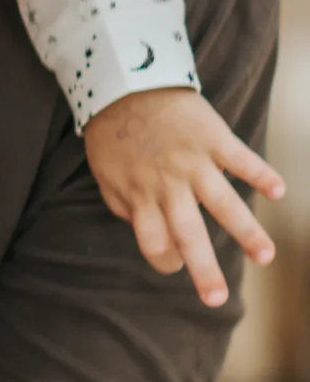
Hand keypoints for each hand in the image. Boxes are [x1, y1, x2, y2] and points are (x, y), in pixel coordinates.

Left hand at [83, 86, 282, 306]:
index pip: (153, 240)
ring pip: (222, 204)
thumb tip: (137, 226)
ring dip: (246, 232)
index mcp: (138, 195)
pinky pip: (240, 159)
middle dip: (202, 269)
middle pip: (187, 234)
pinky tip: (278, 191)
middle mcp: (166, 184)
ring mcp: (192, 162)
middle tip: (218, 300)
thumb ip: (120, 201)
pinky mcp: (212, 137)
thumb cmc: (113, 131)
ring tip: (265, 257)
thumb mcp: (103, 171)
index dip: (163, 258)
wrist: (124, 82)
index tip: (177, 264)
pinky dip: (260, 174)